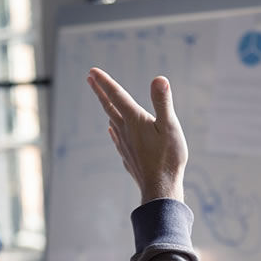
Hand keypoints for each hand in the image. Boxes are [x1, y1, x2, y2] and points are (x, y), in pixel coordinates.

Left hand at [87, 67, 187, 203]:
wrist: (160, 189)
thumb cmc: (168, 158)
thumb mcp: (170, 126)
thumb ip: (162, 102)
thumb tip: (159, 79)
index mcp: (134, 120)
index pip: (117, 95)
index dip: (105, 82)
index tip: (92, 71)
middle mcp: (125, 130)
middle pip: (109, 106)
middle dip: (100, 91)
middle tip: (90, 79)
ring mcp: (124, 144)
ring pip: (112, 121)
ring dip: (107, 108)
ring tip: (103, 100)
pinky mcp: (128, 156)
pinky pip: (116, 138)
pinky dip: (113, 129)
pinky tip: (112, 130)